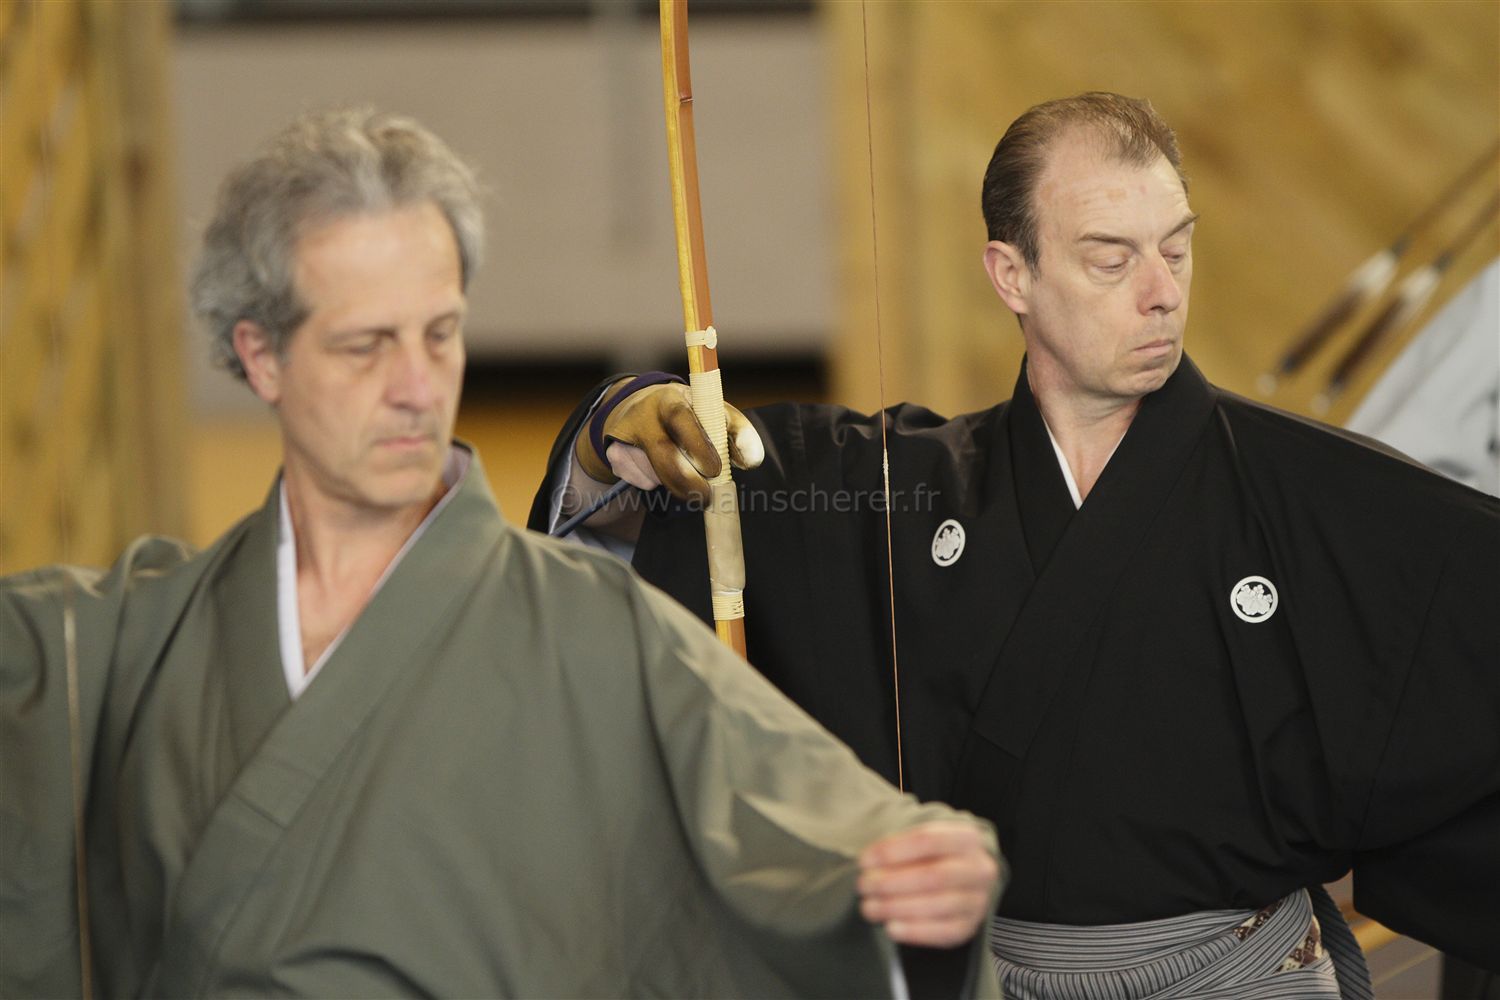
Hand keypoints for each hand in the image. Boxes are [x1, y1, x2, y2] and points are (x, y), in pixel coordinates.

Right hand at [576, 379, 762, 502]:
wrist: (636, 409)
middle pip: (663, 454)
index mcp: (672, 398)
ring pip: (654, 474)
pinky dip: (656, 483)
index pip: (683, 419)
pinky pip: (641, 481)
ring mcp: (624, 434)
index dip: (699, 446)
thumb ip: (737, 431)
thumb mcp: (712, 412)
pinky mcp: (614, 455)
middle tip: (706, 496)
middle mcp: (644, 413)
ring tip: (684, 471)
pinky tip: (658, 468)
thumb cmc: (687, 414)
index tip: (716, 470)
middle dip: (687, 482)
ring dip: (675, 483)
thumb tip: (752, 460)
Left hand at [857, 820, 999, 947]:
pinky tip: (891, 927)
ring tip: (869, 907)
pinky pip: (944, 933)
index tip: (864, 860)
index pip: (927, 840)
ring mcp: (977, 900)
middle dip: (892, 882)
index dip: (892, 851)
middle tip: (863, 885)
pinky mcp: (970, 926)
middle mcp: (979, 869)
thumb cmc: (931, 856)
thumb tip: (869, 865)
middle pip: (934, 876)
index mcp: (966, 838)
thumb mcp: (920, 841)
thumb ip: (898, 849)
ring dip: (897, 907)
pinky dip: (915, 932)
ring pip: (938, 905)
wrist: (961, 878)